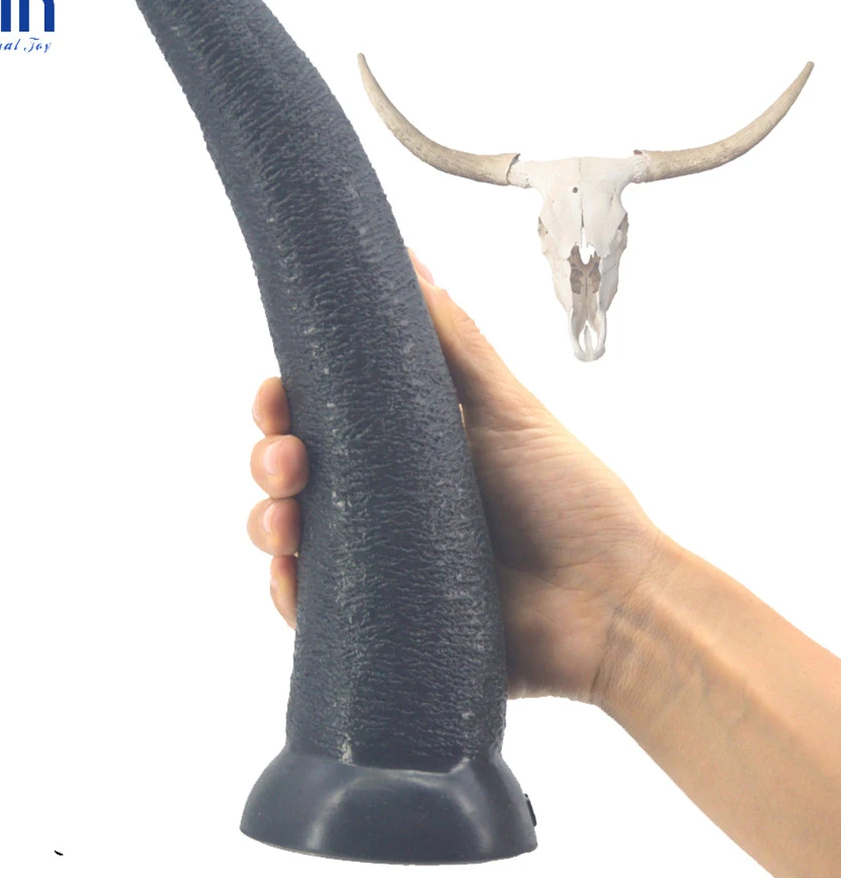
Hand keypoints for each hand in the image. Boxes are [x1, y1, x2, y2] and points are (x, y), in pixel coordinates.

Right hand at [247, 251, 664, 703]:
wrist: (610, 604)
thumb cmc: (571, 501)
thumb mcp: (507, 407)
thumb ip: (454, 340)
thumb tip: (412, 259)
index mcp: (405, 445)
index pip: (320, 415)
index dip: (284, 403)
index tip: (276, 396)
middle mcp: (381, 498)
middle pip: (292, 472)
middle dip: (269, 458)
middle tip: (287, 460)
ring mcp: (376, 558)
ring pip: (289, 536)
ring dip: (267, 522)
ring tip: (287, 523)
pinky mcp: (378, 618)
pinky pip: (309, 607)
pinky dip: (287, 593)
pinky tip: (292, 577)